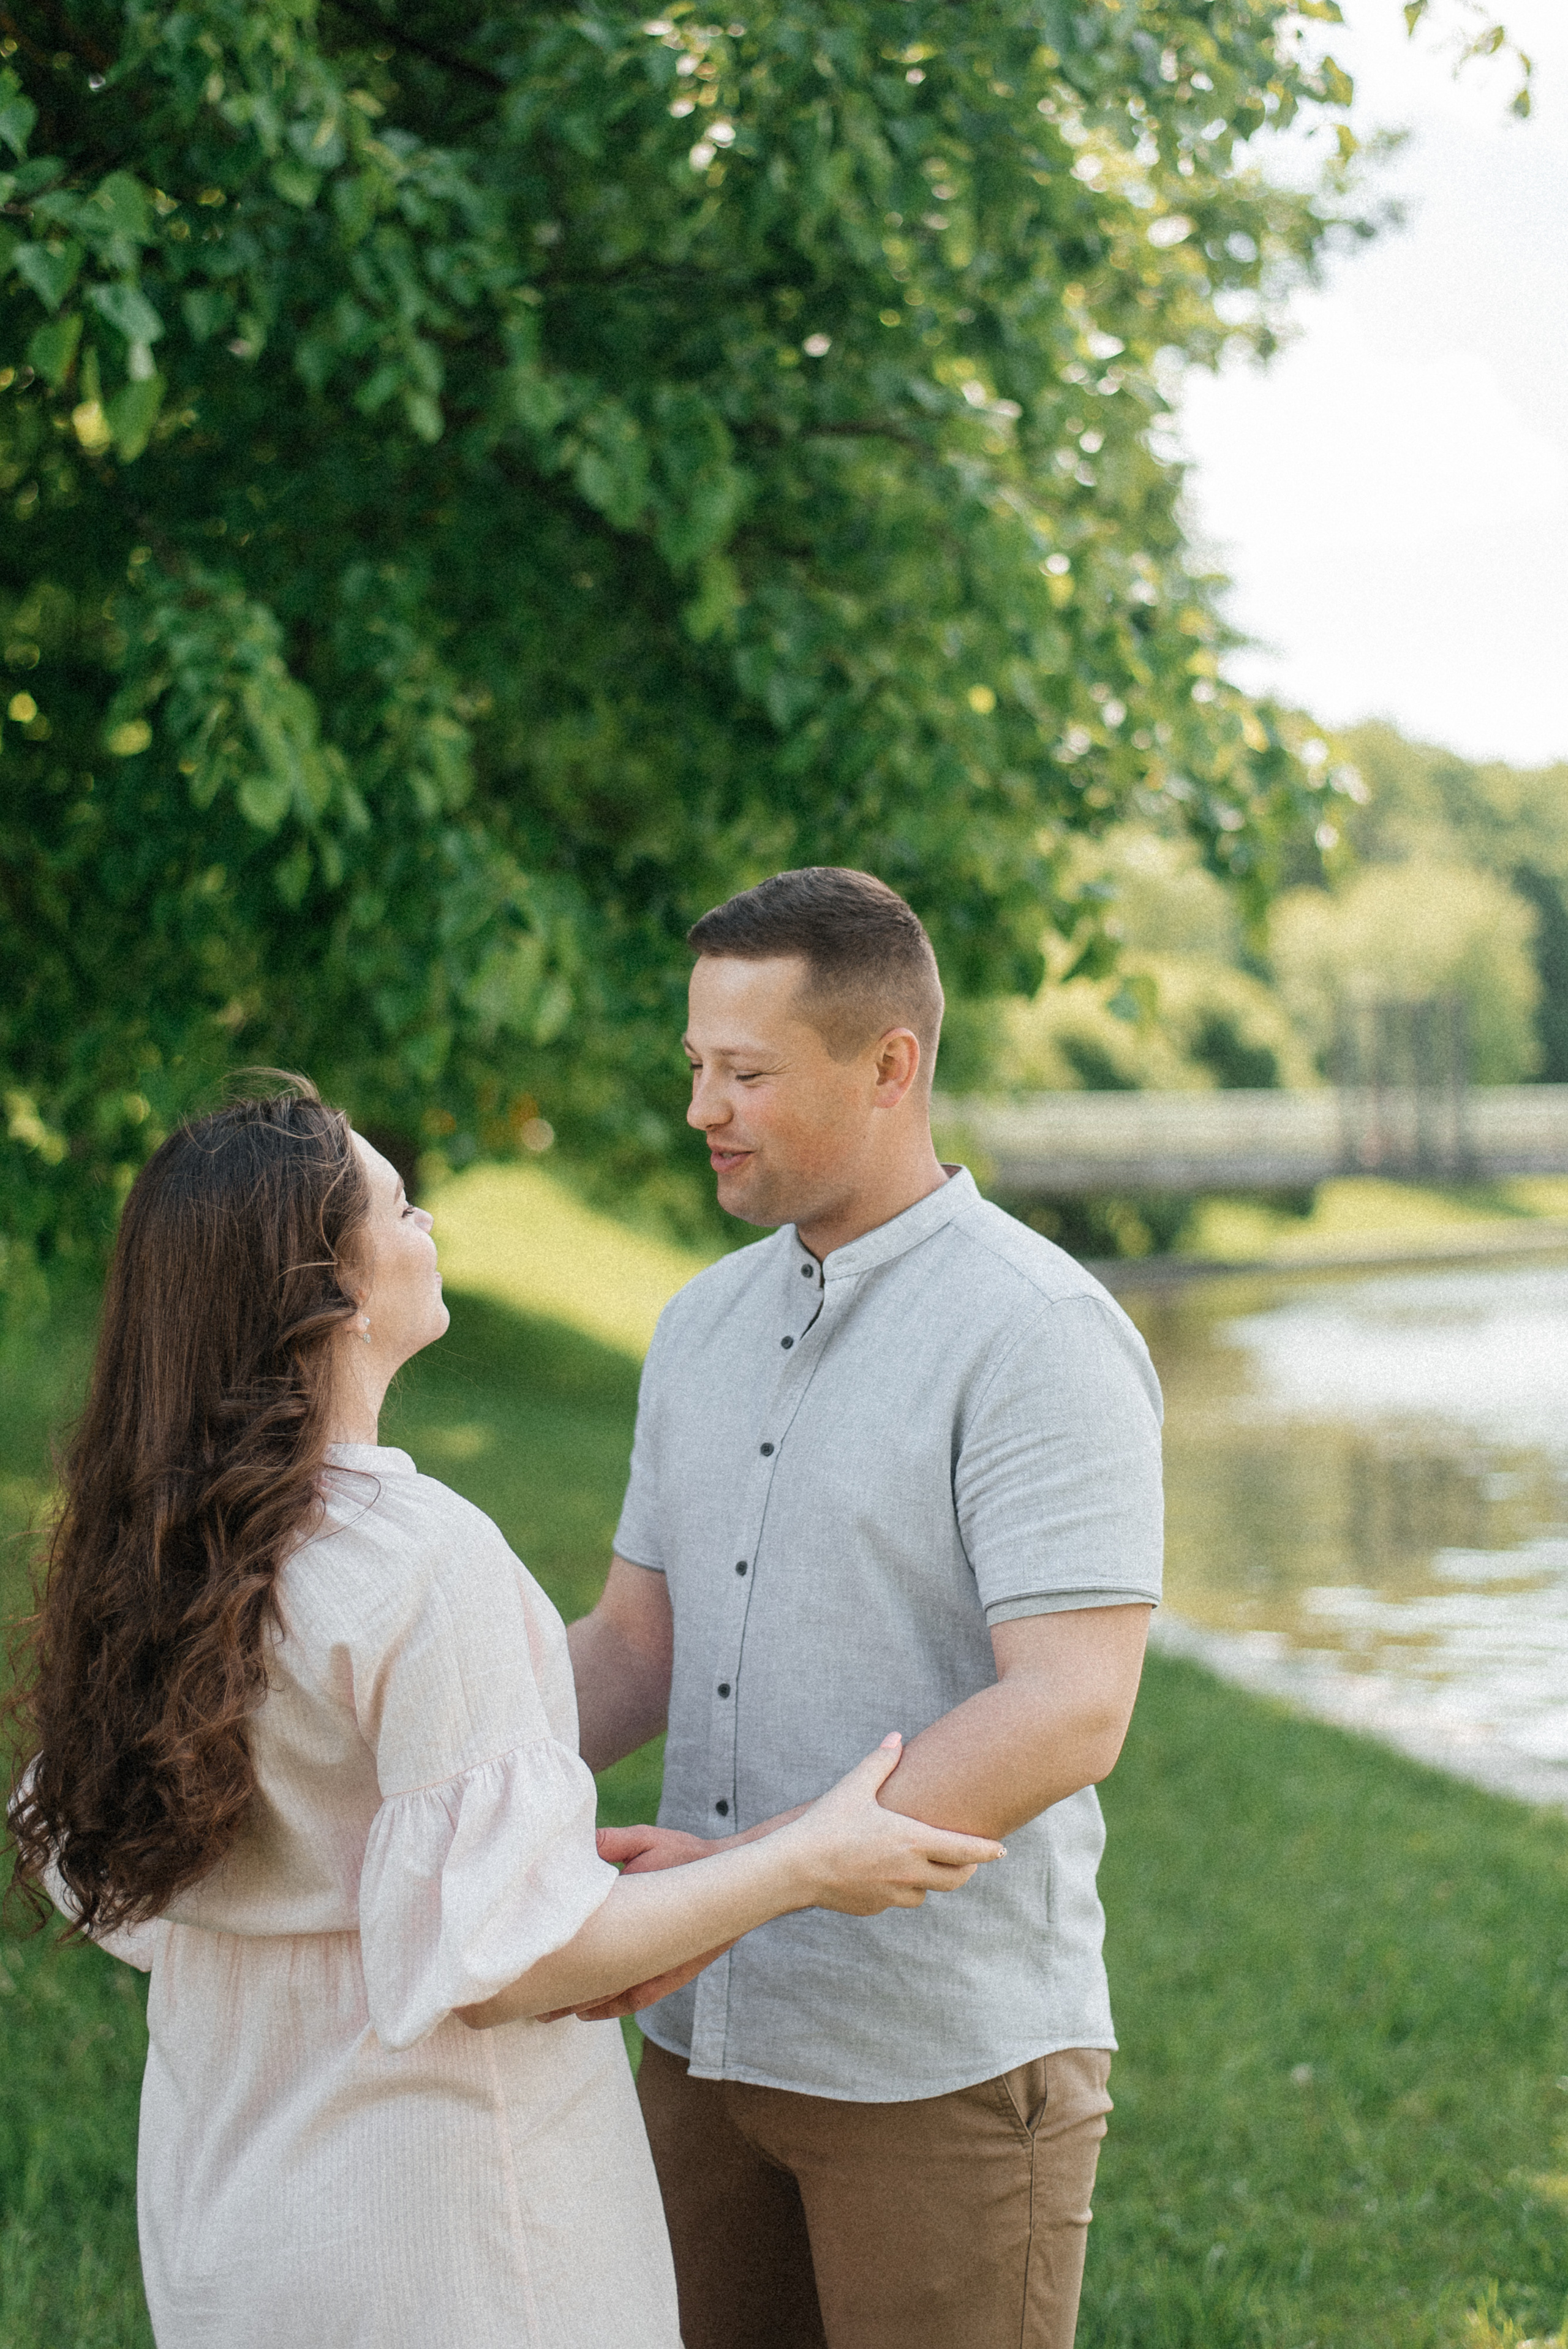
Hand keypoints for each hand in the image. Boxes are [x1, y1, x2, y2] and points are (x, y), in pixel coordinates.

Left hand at [535, 1825, 727, 2019]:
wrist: (738, 1881)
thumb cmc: (688, 1856)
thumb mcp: (647, 1840)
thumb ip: (612, 1841)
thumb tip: (577, 1841)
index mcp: (635, 1910)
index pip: (587, 1942)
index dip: (556, 1958)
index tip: (526, 1966)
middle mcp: (646, 1946)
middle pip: (594, 1976)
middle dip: (559, 1989)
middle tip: (525, 2000)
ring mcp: (659, 1965)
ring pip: (612, 1994)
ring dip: (579, 2003)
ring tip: (546, 2015)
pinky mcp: (672, 1975)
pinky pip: (636, 1999)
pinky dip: (610, 2008)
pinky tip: (589, 2013)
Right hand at [780, 1734, 1004, 1915]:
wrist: (796, 1868)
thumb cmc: (827, 1824)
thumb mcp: (854, 1786)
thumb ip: (880, 1761)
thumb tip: (897, 1737)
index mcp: (913, 1841)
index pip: (966, 1850)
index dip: (988, 1850)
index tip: (1002, 1849)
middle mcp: (910, 1871)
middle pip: (956, 1879)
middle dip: (966, 1869)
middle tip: (968, 1858)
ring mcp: (893, 1893)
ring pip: (927, 1891)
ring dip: (930, 1879)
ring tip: (923, 1862)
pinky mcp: (876, 1906)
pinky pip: (899, 1899)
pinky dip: (901, 1888)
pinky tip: (887, 1873)